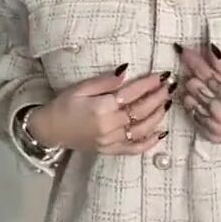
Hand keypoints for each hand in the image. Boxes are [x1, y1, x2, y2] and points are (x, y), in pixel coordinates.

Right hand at [30, 66, 175, 155]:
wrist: (50, 130)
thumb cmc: (64, 105)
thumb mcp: (81, 87)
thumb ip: (104, 81)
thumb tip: (126, 71)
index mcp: (101, 108)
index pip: (132, 94)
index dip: (148, 84)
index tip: (162, 75)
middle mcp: (109, 126)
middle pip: (141, 111)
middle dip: (158, 97)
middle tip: (170, 86)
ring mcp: (111, 141)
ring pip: (142, 129)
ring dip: (158, 116)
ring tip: (168, 103)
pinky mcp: (110, 150)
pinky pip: (134, 149)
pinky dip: (149, 142)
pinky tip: (161, 132)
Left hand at [176, 43, 220, 145]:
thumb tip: (209, 47)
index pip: (203, 72)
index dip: (192, 59)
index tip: (184, 50)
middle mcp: (219, 111)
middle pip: (192, 86)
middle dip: (192, 75)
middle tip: (197, 71)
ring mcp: (214, 126)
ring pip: (188, 101)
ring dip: (191, 91)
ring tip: (201, 87)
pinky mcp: (211, 136)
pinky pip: (192, 118)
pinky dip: (194, 107)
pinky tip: (201, 101)